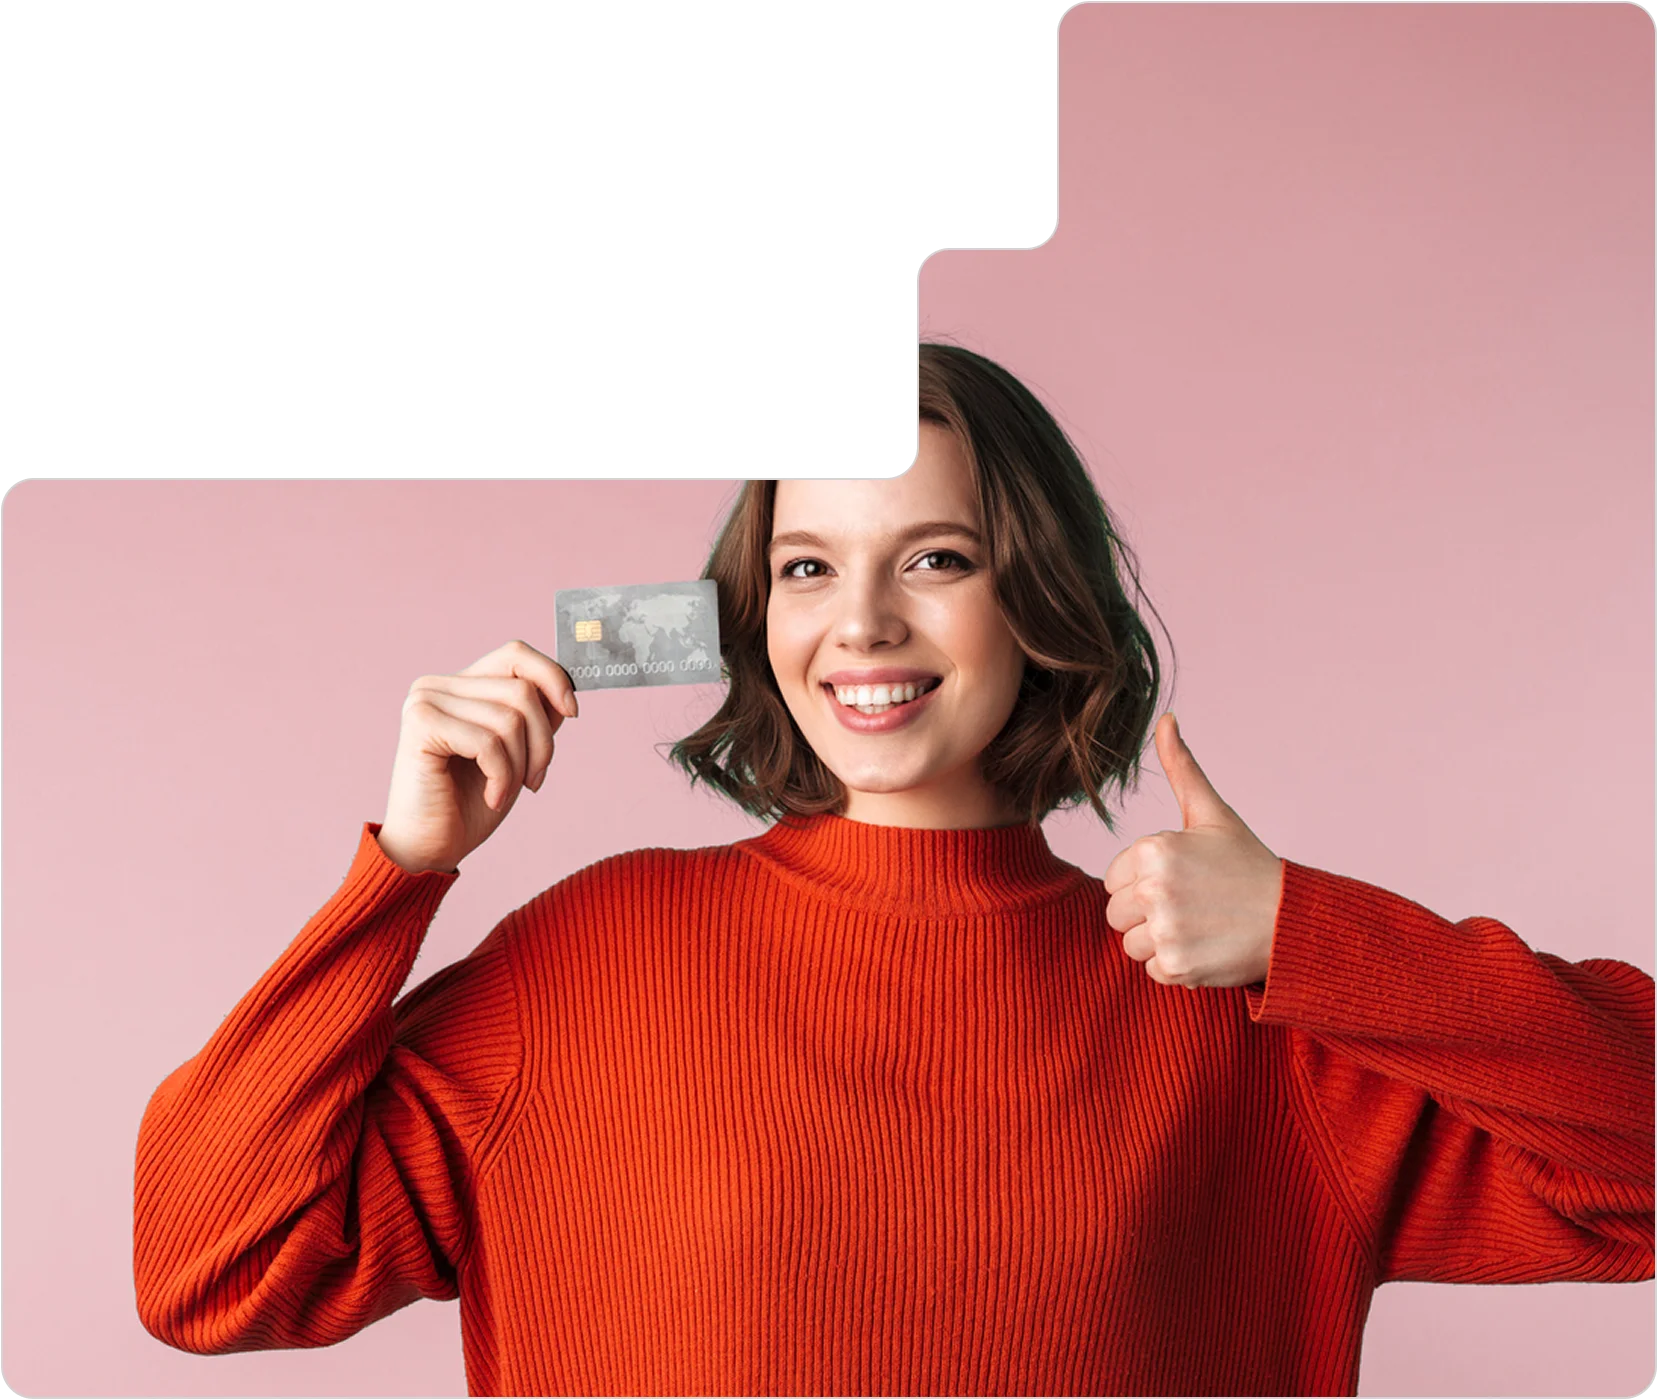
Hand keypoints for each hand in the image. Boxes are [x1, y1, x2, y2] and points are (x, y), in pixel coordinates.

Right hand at [377, 640, 578, 874]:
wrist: (430, 849)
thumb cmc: (471, 803)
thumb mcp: (518, 752)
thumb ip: (536, 715)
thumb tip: (567, 685)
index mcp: (459, 685)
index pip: (516, 654)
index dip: (553, 678)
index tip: (572, 713)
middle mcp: (437, 685)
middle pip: (522, 690)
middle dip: (542, 741)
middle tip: (534, 780)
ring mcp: (424, 701)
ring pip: (510, 718)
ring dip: (521, 765)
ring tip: (504, 791)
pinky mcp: (419, 725)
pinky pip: (489, 742)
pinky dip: (502, 776)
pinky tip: (491, 797)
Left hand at [1103, 713, 1283, 989]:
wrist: (1291, 919)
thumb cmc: (1246, 864)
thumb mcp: (1211, 812)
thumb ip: (1180, 767)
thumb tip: (1166, 720)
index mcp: (1153, 850)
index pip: (1113, 879)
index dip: (1143, 881)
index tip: (1182, 879)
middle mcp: (1154, 890)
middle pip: (1116, 913)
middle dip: (1147, 913)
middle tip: (1192, 904)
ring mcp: (1166, 931)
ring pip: (1130, 944)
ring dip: (1160, 941)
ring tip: (1199, 925)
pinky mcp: (1178, 967)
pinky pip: (1152, 970)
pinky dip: (1176, 966)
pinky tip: (1205, 947)